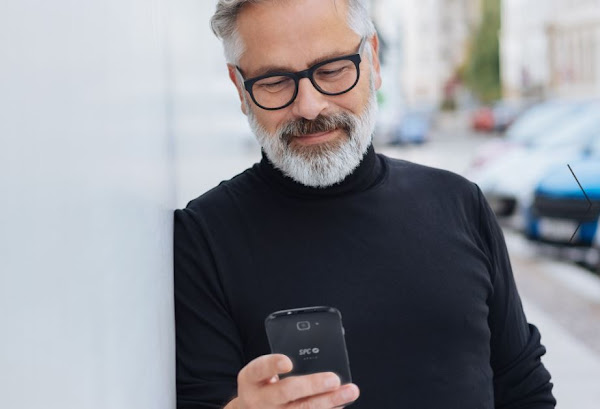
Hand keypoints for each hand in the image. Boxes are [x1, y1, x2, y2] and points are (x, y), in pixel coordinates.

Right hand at [234, 354, 358, 408]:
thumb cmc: (263, 384)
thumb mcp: (262, 372)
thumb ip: (281, 364)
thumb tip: (318, 355)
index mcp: (250, 378)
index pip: (260, 368)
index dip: (273, 364)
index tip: (288, 362)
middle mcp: (259, 399)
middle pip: (287, 391)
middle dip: (313, 385)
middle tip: (334, 378)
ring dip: (329, 401)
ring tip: (350, 391)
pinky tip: (340, 404)